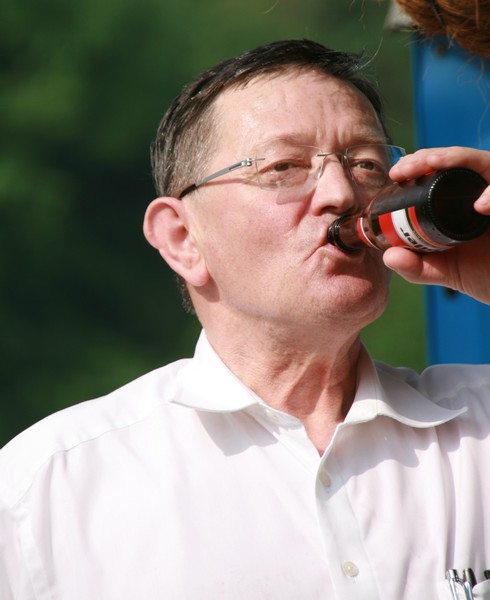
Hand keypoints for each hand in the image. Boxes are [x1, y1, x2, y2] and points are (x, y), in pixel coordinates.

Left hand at [384, 146, 489, 304]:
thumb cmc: (480, 274)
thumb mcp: (439, 271)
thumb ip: (412, 266)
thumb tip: (389, 256)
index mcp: (459, 200)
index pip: (438, 169)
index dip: (417, 164)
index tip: (396, 174)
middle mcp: (481, 191)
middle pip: (456, 159)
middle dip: (428, 156)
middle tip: (405, 168)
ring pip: (482, 162)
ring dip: (456, 158)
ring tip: (433, 163)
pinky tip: (480, 205)